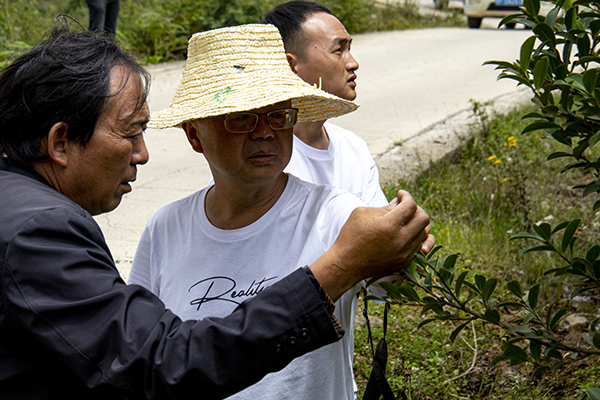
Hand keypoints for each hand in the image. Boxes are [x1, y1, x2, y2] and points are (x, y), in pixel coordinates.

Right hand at [310, 190, 430, 301]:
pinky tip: (408, 232)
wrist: (346, 264)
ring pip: (425, 233)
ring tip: (404, 220)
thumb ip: (384, 207)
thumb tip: (398, 203)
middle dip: (416, 208)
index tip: (400, 194)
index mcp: (390, 225)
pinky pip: (420, 246)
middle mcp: (401, 240)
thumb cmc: (351, 236)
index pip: (411, 205)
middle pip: (424, 218)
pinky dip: (417, 237)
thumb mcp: (362, 214)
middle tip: (404, 207)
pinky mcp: (404, 261)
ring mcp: (404, 253)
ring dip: (417, 223)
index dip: (406, 196)